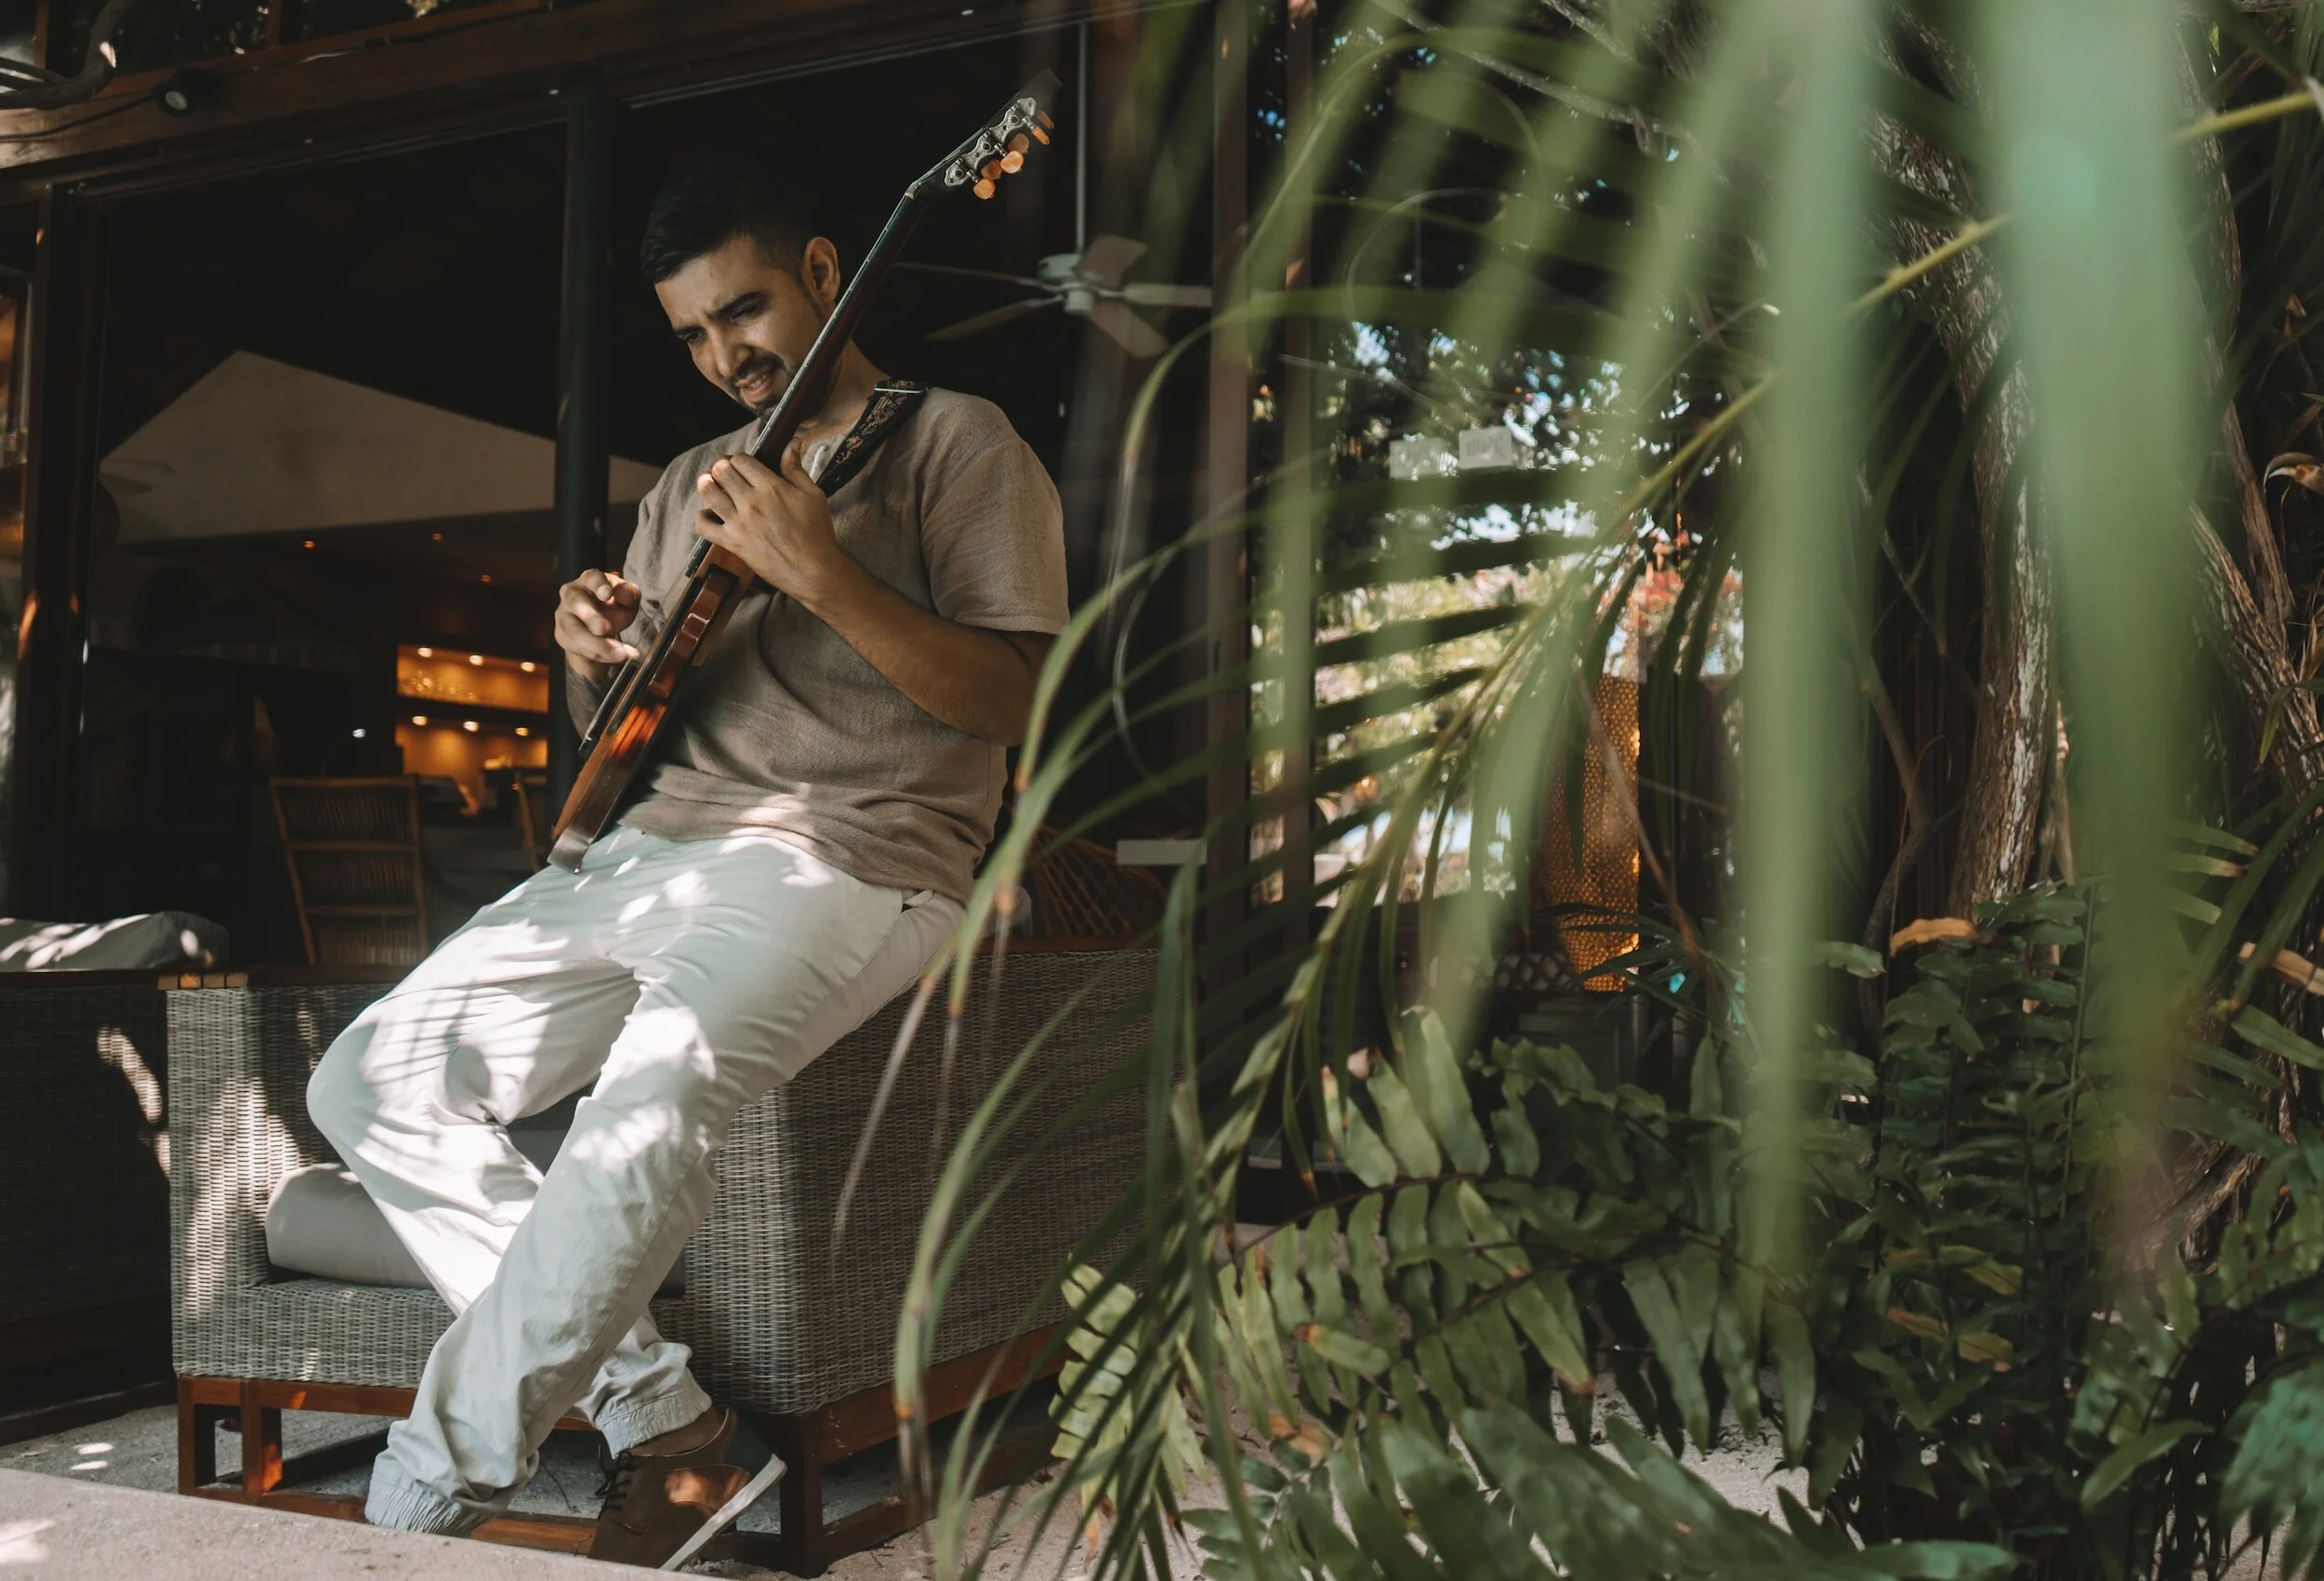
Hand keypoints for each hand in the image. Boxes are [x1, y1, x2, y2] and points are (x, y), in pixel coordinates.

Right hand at [555, 568, 642, 684]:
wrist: (598, 629)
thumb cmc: (613, 606)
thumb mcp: (627, 599)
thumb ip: (629, 594)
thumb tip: (627, 594)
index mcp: (589, 580)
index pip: (592, 578)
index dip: (599, 585)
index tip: (607, 594)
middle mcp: (571, 595)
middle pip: (576, 602)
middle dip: (591, 617)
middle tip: (605, 628)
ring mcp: (564, 616)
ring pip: (576, 631)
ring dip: (599, 645)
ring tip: (622, 654)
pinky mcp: (563, 636)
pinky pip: (579, 648)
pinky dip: (601, 655)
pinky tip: (617, 657)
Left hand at [693, 443, 848, 608]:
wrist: (813, 570)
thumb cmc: (816, 532)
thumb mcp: (813, 495)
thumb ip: (796, 468)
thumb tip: (792, 442)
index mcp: (771, 486)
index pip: (741, 460)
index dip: (739, 459)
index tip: (742, 466)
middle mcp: (752, 502)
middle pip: (721, 471)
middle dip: (721, 467)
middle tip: (726, 473)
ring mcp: (739, 523)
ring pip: (708, 492)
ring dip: (706, 484)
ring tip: (711, 485)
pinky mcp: (732, 543)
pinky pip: (704, 526)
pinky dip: (702, 517)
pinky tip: (711, 514)